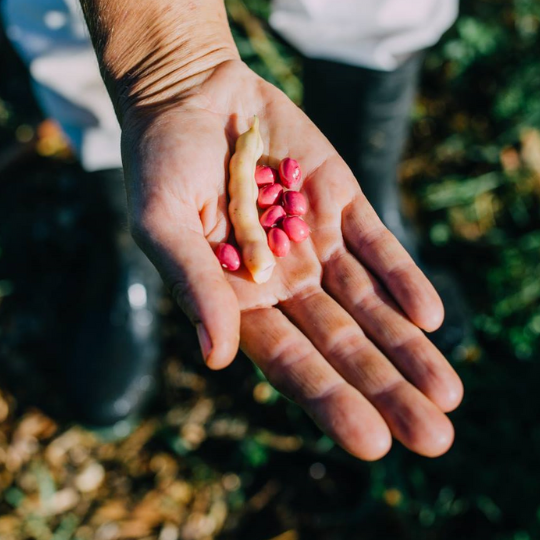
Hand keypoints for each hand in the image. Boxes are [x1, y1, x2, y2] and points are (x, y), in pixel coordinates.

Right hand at [121, 60, 462, 459]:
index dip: (329, 400)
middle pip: (342, 345)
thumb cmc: (161, 162)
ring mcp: (316, 244)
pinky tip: (431, 319)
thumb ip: (192, 284)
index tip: (372, 441)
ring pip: (370, 304)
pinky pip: (377, 247)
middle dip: (386, 389)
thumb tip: (216, 357)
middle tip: (433, 438)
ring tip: (448, 393)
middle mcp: (284, 282)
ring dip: (408, 347)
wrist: (192, 97)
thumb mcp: (162, 222)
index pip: (290, 362)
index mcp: (239, 300)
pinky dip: (404, 279)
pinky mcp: (340, 203)